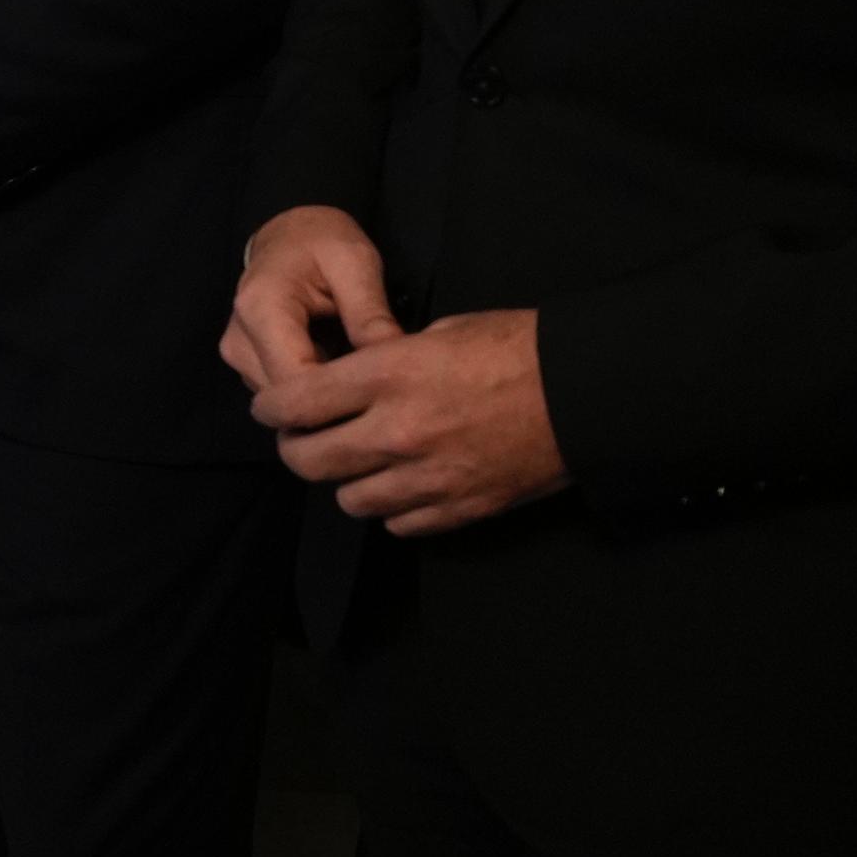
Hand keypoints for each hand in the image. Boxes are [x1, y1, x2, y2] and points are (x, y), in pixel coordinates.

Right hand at [223, 207, 402, 395]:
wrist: (290, 234)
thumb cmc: (322, 241)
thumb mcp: (356, 264)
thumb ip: (370, 314)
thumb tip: (396, 368)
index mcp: (261, 310)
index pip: (295, 382)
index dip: (339, 399)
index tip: (383, 398)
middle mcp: (238, 340)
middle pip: (287, 400)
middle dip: (335, 402)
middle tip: (381, 394)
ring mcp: (238, 357)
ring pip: (285, 405)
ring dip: (324, 400)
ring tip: (361, 382)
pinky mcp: (246, 365)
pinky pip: (283, 395)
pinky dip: (313, 393)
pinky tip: (340, 376)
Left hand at [252, 305, 568, 537]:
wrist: (587, 394)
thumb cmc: (517, 348)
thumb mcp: (440, 332)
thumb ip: (387, 361)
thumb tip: (352, 380)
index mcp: (386, 376)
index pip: (293, 403)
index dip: (270, 408)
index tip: (269, 407)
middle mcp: (397, 431)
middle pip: (309, 460)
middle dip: (296, 448)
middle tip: (303, 437)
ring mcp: (428, 477)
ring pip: (349, 499)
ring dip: (345, 481)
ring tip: (358, 461)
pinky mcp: (459, 508)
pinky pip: (399, 524)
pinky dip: (392, 508)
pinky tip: (401, 485)